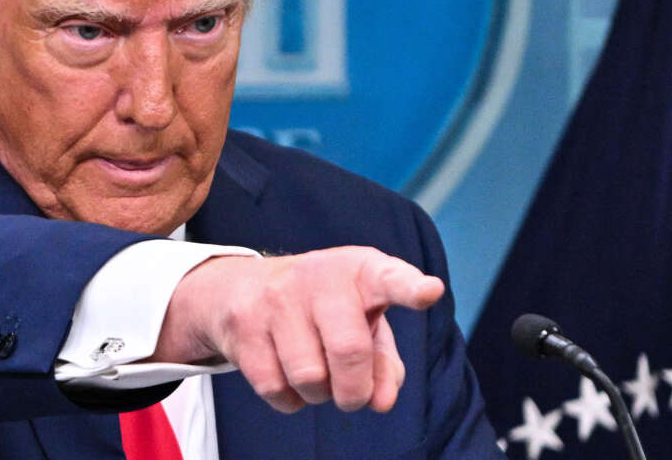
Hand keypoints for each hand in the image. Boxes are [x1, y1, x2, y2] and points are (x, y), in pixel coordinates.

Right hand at [151, 247, 443, 413]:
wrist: (241, 286)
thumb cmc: (324, 309)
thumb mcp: (362, 322)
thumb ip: (384, 362)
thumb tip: (380, 401)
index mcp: (359, 270)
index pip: (389, 278)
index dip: (409, 288)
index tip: (429, 292)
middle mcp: (317, 276)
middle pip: (349, 351)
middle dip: (355, 390)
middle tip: (353, 393)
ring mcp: (275, 298)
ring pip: (310, 378)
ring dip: (319, 394)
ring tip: (315, 373)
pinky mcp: (242, 325)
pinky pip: (276, 389)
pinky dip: (290, 398)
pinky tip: (287, 375)